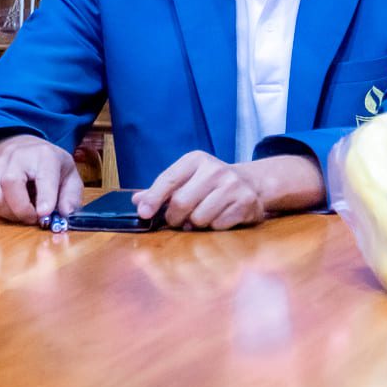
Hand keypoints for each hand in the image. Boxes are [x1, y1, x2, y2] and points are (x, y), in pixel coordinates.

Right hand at [0, 135, 82, 223]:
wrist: (27, 149)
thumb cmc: (51, 166)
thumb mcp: (70, 176)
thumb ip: (71, 196)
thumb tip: (66, 214)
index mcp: (45, 155)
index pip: (44, 175)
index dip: (45, 196)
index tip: (45, 214)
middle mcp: (18, 155)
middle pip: (10, 183)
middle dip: (22, 210)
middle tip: (35, 219)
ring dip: (12, 214)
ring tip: (27, 211)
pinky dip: (4, 210)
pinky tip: (16, 204)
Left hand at [132, 152, 269, 230]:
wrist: (249, 183)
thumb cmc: (209, 184)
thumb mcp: (186, 179)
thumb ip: (161, 190)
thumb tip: (137, 201)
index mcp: (196, 160)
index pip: (168, 180)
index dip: (153, 199)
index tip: (144, 213)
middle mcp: (215, 169)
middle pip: (181, 203)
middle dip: (175, 218)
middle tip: (178, 220)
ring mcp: (233, 185)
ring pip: (199, 218)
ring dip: (196, 224)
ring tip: (202, 216)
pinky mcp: (246, 202)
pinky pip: (218, 225)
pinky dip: (214, 226)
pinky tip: (220, 217)